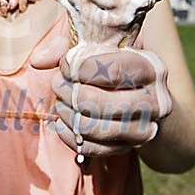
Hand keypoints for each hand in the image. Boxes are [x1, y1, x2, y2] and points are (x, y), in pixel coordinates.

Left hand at [31, 41, 171, 156]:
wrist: (141, 96)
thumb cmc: (112, 63)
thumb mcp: (96, 45)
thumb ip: (65, 46)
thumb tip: (38, 61)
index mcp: (151, 67)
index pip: (115, 70)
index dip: (82, 69)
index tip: (66, 66)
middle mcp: (156, 99)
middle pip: (107, 103)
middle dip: (73, 94)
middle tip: (58, 84)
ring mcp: (146, 127)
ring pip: (102, 129)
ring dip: (71, 116)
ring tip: (60, 102)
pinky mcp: (131, 147)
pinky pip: (96, 149)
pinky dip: (71, 137)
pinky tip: (61, 123)